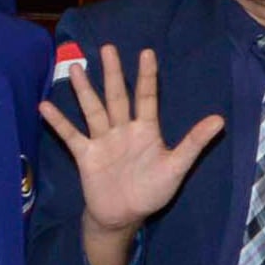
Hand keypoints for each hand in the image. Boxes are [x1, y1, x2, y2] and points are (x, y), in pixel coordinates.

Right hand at [39, 45, 227, 233]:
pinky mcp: (85, 155)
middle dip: (112, 73)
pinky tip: (45, 106)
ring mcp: (103, 141)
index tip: (147, 52)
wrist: (123, 216)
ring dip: (84, 90)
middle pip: (117, 96)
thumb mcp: (176, 166)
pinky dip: (59, 122)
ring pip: (93, 110)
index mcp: (146, 130)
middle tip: (108, 47)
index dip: (146, 76)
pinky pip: (71, 135)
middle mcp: (123, 130)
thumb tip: (220, 120)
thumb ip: (194, 142)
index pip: (146, 97)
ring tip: (76, 66)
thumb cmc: (152, 190)